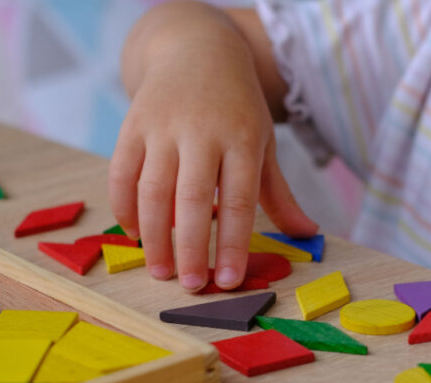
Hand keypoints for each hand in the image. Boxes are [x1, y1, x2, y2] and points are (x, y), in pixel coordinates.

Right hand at [109, 45, 316, 290]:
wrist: (198, 48)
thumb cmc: (237, 107)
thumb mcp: (264, 142)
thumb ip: (280, 194)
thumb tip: (309, 234)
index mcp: (243, 139)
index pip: (239, 201)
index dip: (231, 244)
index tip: (227, 281)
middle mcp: (202, 131)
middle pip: (192, 199)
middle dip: (189, 248)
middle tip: (189, 286)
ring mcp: (164, 126)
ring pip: (153, 189)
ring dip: (154, 237)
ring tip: (159, 271)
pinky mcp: (133, 124)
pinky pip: (122, 172)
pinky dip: (124, 208)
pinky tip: (135, 234)